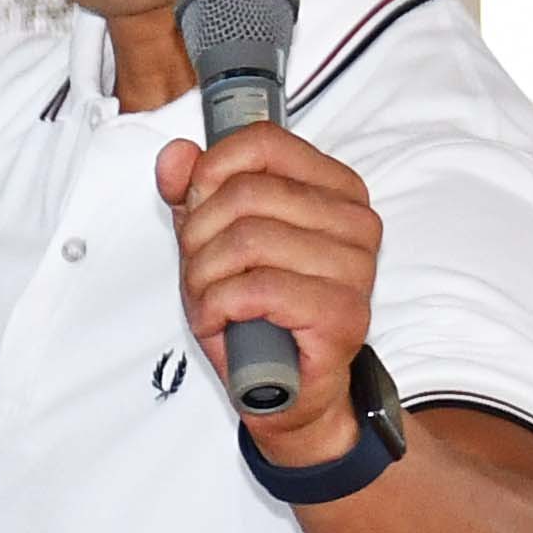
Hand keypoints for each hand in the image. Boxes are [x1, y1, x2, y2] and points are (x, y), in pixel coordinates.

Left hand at [152, 118, 382, 458]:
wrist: (284, 390)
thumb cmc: (256, 311)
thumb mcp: (215, 239)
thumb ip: (195, 191)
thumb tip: (176, 157)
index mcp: (336, 189)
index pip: (263, 142)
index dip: (211, 171)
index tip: (197, 205)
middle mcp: (355, 222)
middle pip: (248, 192)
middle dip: (201, 234)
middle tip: (201, 270)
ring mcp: (355, 267)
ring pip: (247, 239)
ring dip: (206, 276)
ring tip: (212, 299)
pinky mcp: (342, 312)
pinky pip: (256, 289)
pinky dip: (218, 307)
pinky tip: (220, 321)